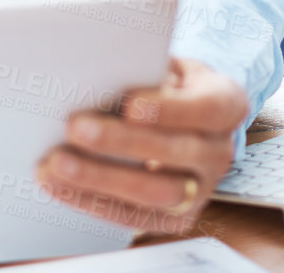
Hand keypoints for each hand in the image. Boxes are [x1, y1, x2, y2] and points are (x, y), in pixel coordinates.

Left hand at [36, 58, 247, 233]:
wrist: (182, 118)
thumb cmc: (167, 84)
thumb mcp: (168, 66)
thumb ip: (147, 70)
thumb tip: (102, 75)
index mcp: (226, 104)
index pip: (208, 108)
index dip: (171, 109)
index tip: (131, 104)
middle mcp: (220, 151)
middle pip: (176, 153)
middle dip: (122, 142)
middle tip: (75, 127)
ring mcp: (202, 190)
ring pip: (156, 193)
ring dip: (101, 179)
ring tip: (57, 162)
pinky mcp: (174, 218)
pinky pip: (133, 217)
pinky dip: (91, 200)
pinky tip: (58, 183)